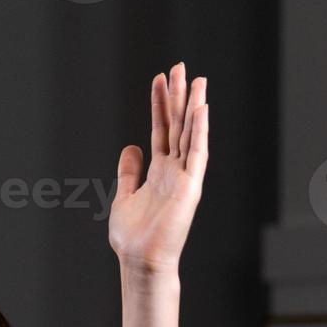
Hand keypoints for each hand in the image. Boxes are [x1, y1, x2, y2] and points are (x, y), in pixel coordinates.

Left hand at [108, 62, 208, 275]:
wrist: (140, 260)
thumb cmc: (133, 237)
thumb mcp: (124, 196)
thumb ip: (129, 172)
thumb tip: (131, 147)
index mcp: (160, 171)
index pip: (162, 129)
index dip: (160, 104)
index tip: (160, 79)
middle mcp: (175, 170)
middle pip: (178, 125)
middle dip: (178, 96)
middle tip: (180, 66)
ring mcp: (185, 177)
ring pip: (191, 133)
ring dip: (194, 106)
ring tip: (197, 78)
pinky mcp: (191, 186)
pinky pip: (198, 153)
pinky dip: (201, 131)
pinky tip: (201, 109)